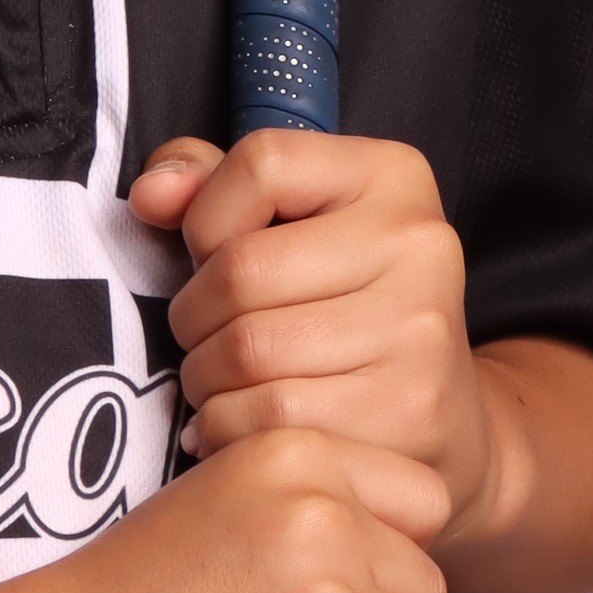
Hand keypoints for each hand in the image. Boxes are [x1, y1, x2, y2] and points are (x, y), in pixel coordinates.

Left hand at [129, 129, 526, 564]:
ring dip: (204, 379)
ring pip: (246, 352)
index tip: (216, 256)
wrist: (440, 420)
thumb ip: (211, 188)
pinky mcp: (406, 412)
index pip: (261, 163)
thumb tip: (152, 193)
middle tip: (206, 340)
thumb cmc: (338, 309)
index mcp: (392, 176)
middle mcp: (420, 244)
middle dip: (193, 316)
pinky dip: (226, 430)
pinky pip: (266, 420)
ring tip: (220, 385)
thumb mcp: (290, 224)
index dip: (207, 216)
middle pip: (241, 269)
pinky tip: (238, 428)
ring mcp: (420, 331)